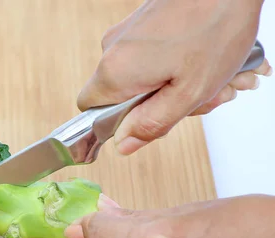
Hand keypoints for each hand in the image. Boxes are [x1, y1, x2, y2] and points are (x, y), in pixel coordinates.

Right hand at [78, 0, 271, 155]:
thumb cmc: (217, 27)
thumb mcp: (189, 92)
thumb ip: (151, 124)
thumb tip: (123, 144)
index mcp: (116, 72)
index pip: (91, 112)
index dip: (118, 123)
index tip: (149, 118)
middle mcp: (112, 49)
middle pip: (124, 96)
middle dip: (162, 104)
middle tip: (201, 97)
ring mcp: (126, 33)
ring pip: (143, 77)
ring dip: (178, 84)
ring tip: (214, 76)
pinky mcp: (142, 23)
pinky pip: (152, 57)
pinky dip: (179, 63)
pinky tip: (206, 59)